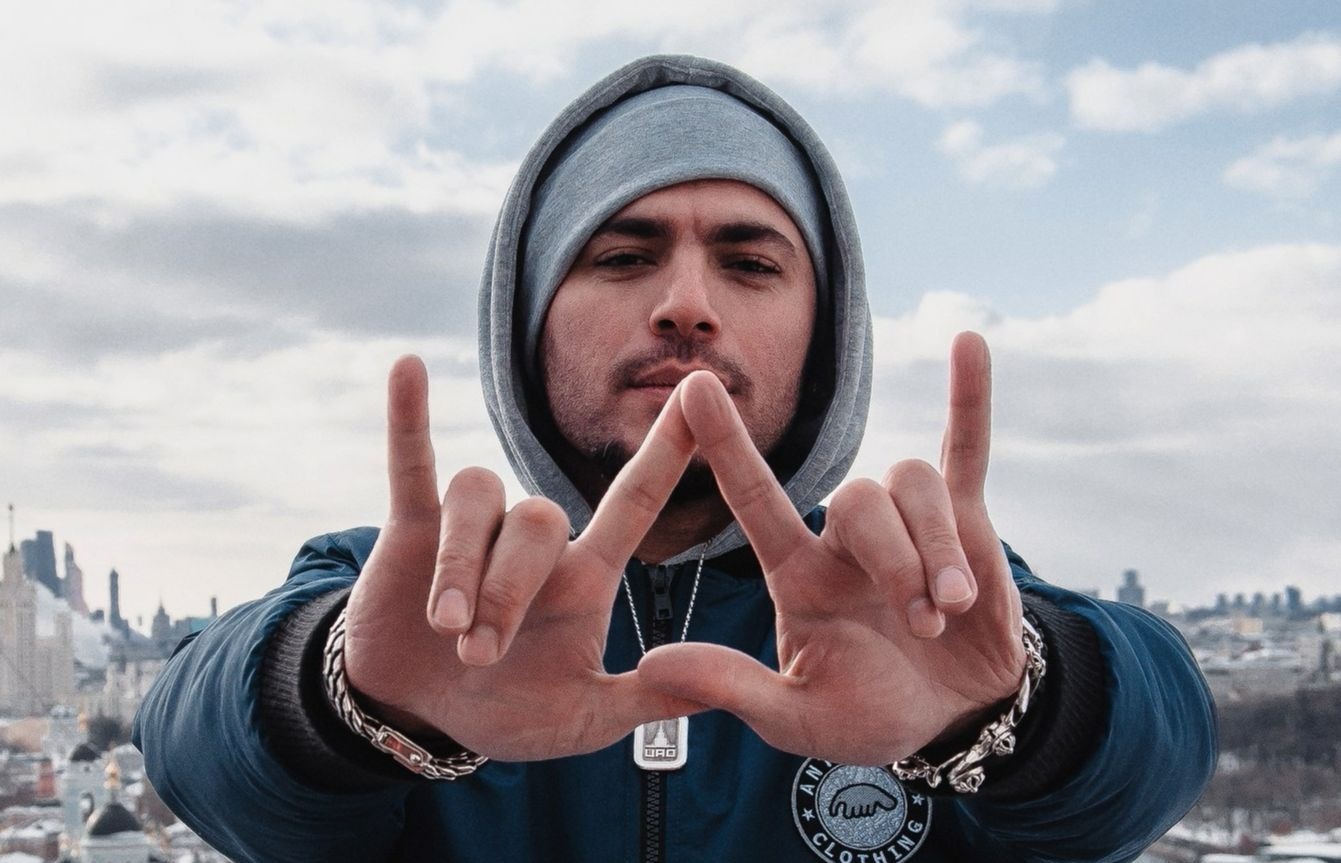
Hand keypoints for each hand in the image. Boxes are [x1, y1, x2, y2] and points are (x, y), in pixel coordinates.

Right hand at [342, 356, 703, 760]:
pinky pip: (416, 463)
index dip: (666, 450)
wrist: (421, 713)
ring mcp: (474, 529)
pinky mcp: (412, 528)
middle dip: (507, 590)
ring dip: (460, 564)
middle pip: (537, 519)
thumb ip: (646, 704)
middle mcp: (533, 542)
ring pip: (479, 498)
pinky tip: (407, 368)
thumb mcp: (583, 720)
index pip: (633, 500)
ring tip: (445, 626)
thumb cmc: (508, 710)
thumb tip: (715, 692)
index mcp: (583, 576)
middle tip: (481, 655)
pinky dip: (410, 420)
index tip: (699, 396)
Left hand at [638, 333, 1024, 764]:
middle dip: (897, 561)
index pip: (753, 496)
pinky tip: (967, 343)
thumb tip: (649, 664)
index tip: (693, 385)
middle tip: (922, 624)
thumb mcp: (797, 717)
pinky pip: (963, 451)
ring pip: (913, 484)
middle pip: (859, 499)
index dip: (724, 443)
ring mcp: (906, 524)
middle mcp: (845, 538)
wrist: (956, 718)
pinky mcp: (967, 522)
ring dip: (938, 545)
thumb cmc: (870, 715)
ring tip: (953, 608)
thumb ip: (732, 687)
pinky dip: (968, 402)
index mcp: (797, 573)